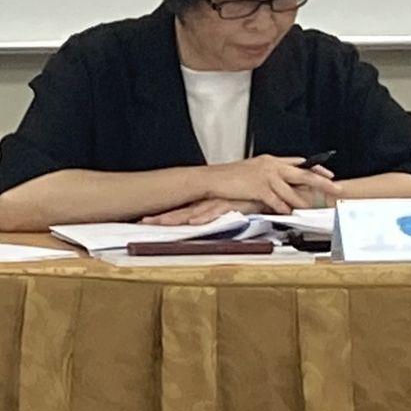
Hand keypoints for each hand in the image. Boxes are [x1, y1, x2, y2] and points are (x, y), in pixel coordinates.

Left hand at [141, 198, 261, 225]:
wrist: (266, 186)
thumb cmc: (248, 198)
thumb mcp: (226, 209)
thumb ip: (212, 217)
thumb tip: (198, 225)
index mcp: (203, 203)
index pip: (179, 211)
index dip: (162, 216)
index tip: (145, 221)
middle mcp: (207, 202)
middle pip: (180, 211)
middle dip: (161, 217)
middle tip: (143, 222)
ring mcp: (217, 202)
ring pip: (192, 211)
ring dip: (177, 218)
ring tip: (161, 222)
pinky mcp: (230, 204)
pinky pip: (214, 211)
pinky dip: (204, 217)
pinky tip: (194, 221)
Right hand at [204, 156, 341, 215]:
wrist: (213, 178)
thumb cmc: (231, 176)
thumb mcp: (253, 170)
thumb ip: (270, 174)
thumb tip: (283, 182)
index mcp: (271, 160)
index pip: (299, 162)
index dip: (316, 168)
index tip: (329, 174)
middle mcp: (271, 166)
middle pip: (303, 173)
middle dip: (322, 183)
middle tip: (337, 189)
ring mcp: (266, 177)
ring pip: (292, 191)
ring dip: (303, 202)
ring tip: (312, 209)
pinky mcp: (259, 188)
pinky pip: (277, 201)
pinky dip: (284, 208)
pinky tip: (288, 213)